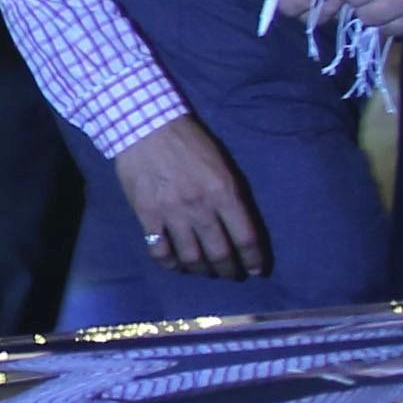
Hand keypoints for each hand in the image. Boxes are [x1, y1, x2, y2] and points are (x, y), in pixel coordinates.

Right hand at [109, 117, 265, 279]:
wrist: (146, 127)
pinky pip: (159, 250)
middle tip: (230, 275)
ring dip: (201, 270)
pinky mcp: (147, 215)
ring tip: (203, 271)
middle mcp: (200, 208)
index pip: (246, 238)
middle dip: (229, 271)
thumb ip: (231, 195)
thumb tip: (237, 226)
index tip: (256, 270)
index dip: (254, 259)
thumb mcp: (222, 165)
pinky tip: (175, 263)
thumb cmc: (190, 143)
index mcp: (224, 193)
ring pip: (191, 257)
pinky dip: (170, 263)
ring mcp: (171, 213)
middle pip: (219, 253)